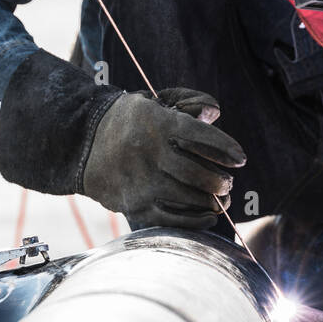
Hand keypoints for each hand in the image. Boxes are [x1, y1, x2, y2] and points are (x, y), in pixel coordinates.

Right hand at [82, 87, 245, 228]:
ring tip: (221, 199)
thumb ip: (189, 102)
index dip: (225, 148)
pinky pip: (171, 218)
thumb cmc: (130, 120)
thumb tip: (215, 114)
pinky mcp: (134, 205)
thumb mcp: (155, 101)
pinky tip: (208, 216)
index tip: (240, 158)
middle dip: (220, 181)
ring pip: (188, 198)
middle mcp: (149, 154)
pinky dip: (195, 220)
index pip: (201, 136)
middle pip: (197, 174)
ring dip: (211, 201)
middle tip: (228, 183)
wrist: (82, 143)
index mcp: (157, 124)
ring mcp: (141, 182)